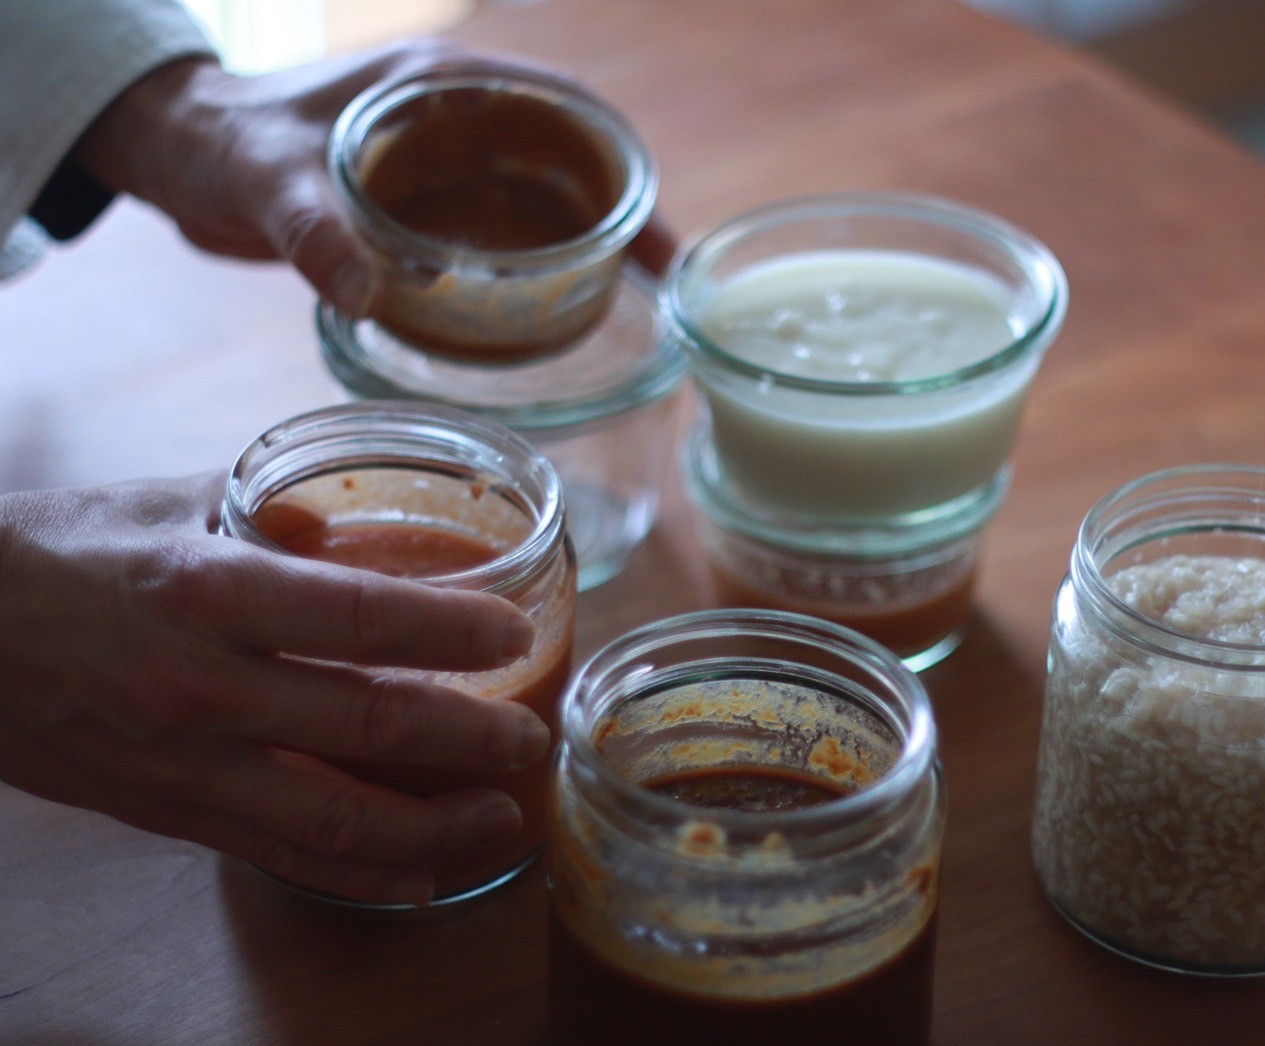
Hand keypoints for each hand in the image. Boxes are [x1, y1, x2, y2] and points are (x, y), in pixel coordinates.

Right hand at [0, 473, 546, 905]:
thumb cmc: (47, 554)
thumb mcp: (158, 502)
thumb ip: (265, 507)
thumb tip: (344, 525)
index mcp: (205, 589)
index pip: (356, 613)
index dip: (449, 627)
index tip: (514, 632)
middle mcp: (200, 685)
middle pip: (365, 722)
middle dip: (468, 737)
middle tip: (531, 739)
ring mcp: (180, 762)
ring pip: (330, 816)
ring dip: (431, 826)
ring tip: (502, 819)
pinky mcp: (162, 811)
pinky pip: (275, 854)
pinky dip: (355, 873)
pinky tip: (416, 878)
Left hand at [69, 40, 677, 314]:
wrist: (176, 153)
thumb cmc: (217, 143)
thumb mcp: (264, 179)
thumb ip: (311, 230)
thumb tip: (367, 294)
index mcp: (438, 85)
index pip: (559, 109)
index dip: (617, 163)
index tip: (653, 226)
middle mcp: (453, 117)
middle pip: (566, 157)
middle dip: (618, 212)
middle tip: (657, 281)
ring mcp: (440, 159)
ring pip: (537, 194)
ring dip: (581, 241)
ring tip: (624, 302)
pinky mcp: (420, 202)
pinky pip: (496, 227)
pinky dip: (532, 264)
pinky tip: (547, 313)